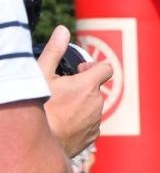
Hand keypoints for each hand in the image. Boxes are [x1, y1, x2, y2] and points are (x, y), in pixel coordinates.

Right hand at [38, 25, 112, 156]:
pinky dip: (82, 120)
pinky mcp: (93, 137)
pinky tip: (65, 122)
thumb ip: (54, 50)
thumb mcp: (41, 74)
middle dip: (85, 86)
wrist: (39, 143)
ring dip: (83, 103)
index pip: (107, 68)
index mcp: (88, 85)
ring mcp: (96, 121)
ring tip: (62, 107)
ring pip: (94, 106)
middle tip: (65, 89)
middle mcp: (97, 103)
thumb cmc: (39, 106)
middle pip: (97, 88)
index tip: (79, 71)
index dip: (94, 67)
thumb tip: (63, 29)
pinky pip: (92, 123)